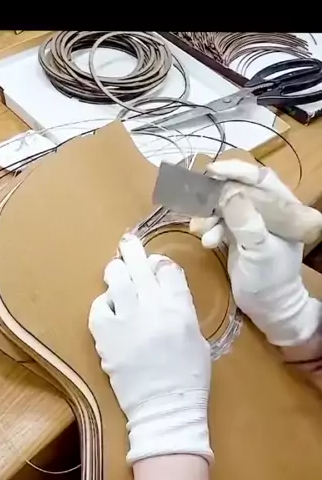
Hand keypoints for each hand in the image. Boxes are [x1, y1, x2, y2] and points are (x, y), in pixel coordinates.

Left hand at [88, 234, 212, 465]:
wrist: (164, 409)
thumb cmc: (188, 379)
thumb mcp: (197, 339)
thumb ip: (181, 310)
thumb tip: (165, 291)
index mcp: (180, 309)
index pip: (168, 269)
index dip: (160, 263)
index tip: (155, 264)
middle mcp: (153, 307)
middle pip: (141, 266)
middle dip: (134, 251)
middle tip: (128, 243)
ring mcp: (127, 319)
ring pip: (116, 278)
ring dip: (116, 271)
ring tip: (115, 271)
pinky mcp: (106, 335)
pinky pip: (98, 306)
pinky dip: (103, 303)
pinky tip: (109, 308)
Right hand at [190, 160, 321, 346]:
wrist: (267, 308)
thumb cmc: (270, 280)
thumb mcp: (258, 249)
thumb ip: (245, 219)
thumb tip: (227, 190)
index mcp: (284, 208)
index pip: (260, 179)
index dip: (236, 171)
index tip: (212, 171)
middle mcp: (268, 210)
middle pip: (239, 188)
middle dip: (216, 195)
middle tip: (195, 198)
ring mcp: (252, 221)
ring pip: (225, 205)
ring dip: (209, 214)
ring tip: (199, 229)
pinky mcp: (237, 234)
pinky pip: (219, 221)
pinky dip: (210, 228)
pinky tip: (206, 241)